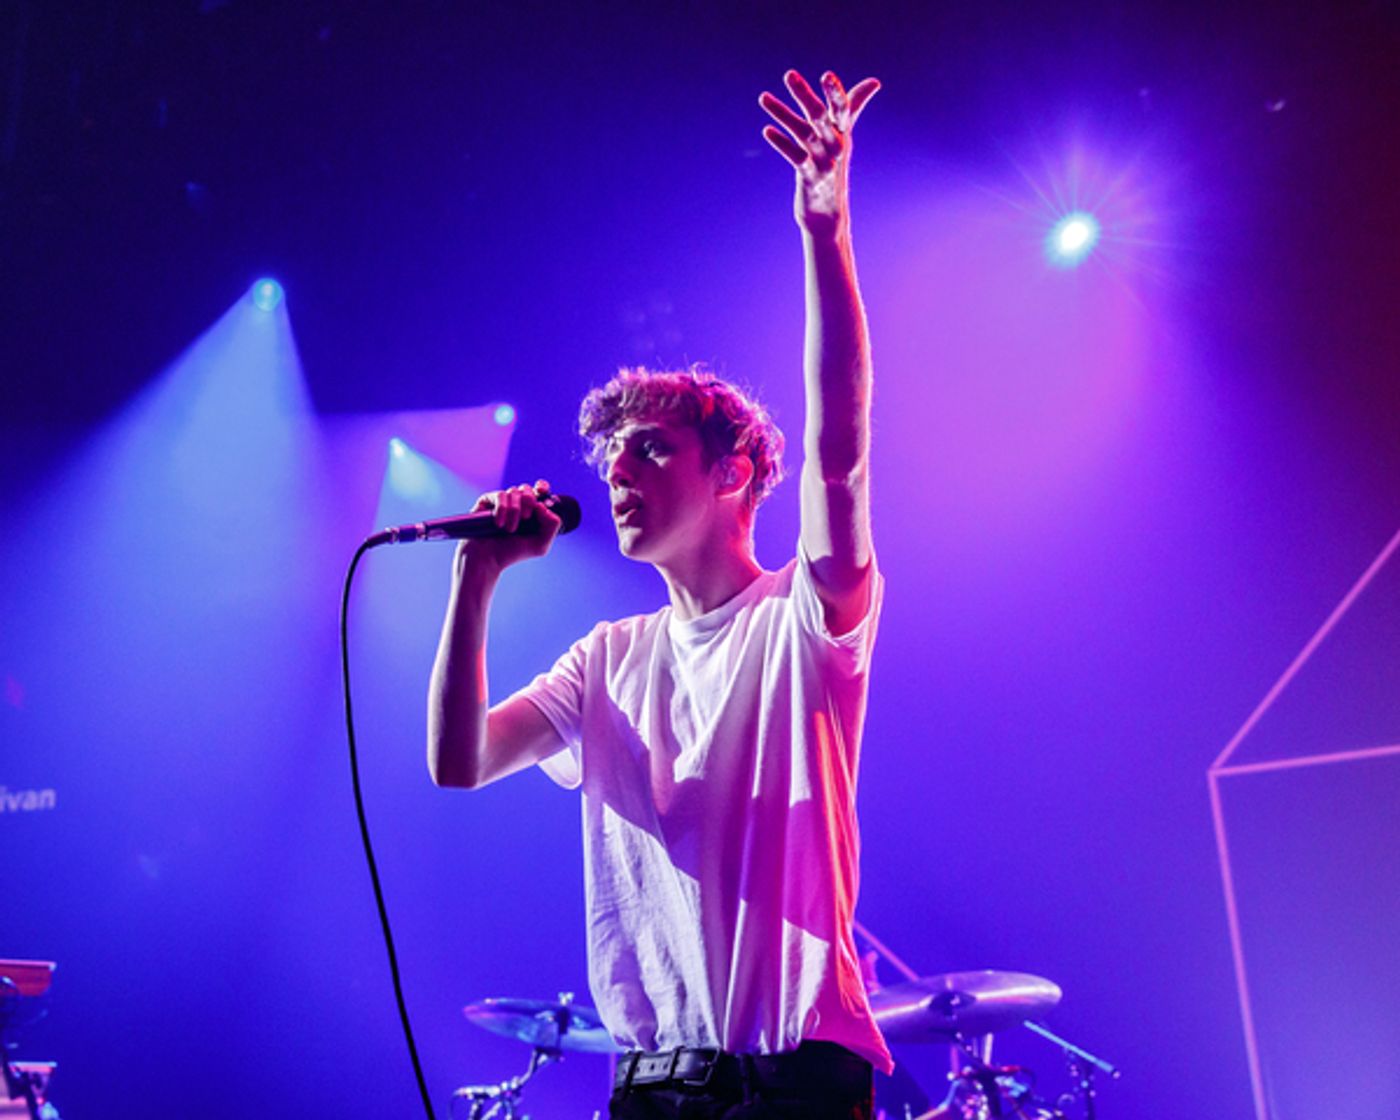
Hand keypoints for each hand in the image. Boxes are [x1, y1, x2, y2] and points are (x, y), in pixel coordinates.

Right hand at [454, 479, 561, 576]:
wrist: (487, 559)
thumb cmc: (512, 553)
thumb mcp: (540, 545)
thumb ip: (552, 525)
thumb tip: (542, 504)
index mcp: (531, 511)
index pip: (539, 490)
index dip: (542, 486)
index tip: (541, 491)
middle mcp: (516, 504)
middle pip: (527, 489)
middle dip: (529, 500)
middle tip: (526, 518)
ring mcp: (501, 502)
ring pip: (514, 491)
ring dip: (515, 511)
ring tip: (510, 529)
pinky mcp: (487, 502)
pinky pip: (500, 495)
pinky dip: (502, 509)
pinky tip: (499, 524)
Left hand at [759, 69, 879, 235]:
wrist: (829, 214)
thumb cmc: (835, 168)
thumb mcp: (844, 136)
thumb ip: (853, 106)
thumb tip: (875, 81)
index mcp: (843, 133)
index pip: (843, 109)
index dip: (835, 93)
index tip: (826, 75)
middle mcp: (835, 146)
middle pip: (819, 117)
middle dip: (804, 95)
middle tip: (788, 74)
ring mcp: (823, 163)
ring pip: (802, 133)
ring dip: (782, 114)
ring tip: (763, 97)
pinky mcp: (810, 178)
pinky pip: (796, 158)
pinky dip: (782, 143)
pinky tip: (767, 130)